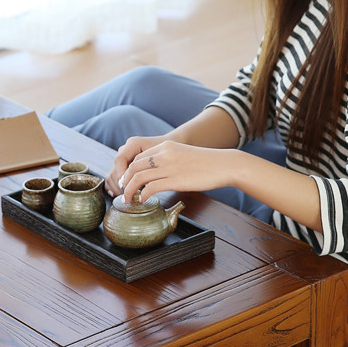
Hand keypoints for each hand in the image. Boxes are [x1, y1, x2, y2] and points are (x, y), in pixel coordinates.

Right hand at [105, 135, 167, 196]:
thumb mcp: (161, 159)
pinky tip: (116, 194)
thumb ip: (148, 167)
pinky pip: (114, 176)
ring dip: (116, 186)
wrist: (170, 149)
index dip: (121, 174)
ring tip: (124, 197)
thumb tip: (140, 181)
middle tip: (126, 196)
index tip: (126, 186)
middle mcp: (126, 149)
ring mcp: (124, 158)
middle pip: (115, 168)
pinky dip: (114, 186)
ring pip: (113, 173)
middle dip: (118, 183)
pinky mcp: (124, 166)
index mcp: (133, 144)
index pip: (120, 160)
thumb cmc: (168, 153)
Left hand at [115, 140, 237, 203]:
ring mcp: (169, 167)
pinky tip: (143, 200)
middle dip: (124, 181)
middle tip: (123, 191)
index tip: (127, 181)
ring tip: (128, 199)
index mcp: (166, 146)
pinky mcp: (175, 180)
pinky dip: (142, 195)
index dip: (129, 171)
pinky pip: (150, 187)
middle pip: (134, 166)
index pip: (138, 158)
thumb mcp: (183, 155)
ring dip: (129, 190)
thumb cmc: (207, 163)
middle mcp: (164, 154)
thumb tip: (157, 175)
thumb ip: (168, 160)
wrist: (224, 164)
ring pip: (138, 177)